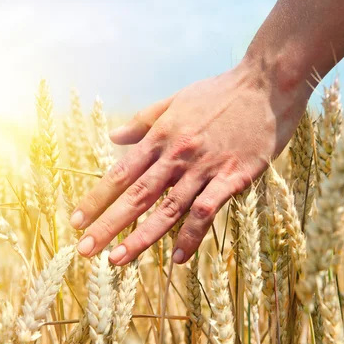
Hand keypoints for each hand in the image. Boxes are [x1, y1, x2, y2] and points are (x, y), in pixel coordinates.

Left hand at [70, 58, 310, 264]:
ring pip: (167, 209)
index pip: (121, 173)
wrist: (266, 84)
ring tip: (118, 259)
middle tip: (86, 249)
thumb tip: (113, 136)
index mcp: (160, 137)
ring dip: (141, 237)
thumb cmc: (220, 92)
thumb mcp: (175, 100)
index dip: (97, 198)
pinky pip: (207, 211)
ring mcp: (204, 167)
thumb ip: (143, 120)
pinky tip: (177, 258)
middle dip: (108, 224)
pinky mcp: (233, 177)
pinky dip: (191, 236)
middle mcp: (176, 155)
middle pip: (137, 195)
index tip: (76, 220)